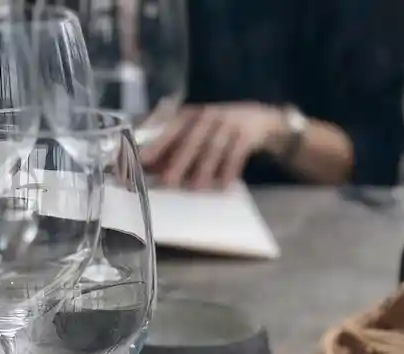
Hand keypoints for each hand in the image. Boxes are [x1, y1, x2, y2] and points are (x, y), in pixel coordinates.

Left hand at [142, 103, 287, 190]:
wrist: (259, 120)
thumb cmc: (219, 130)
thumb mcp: (197, 133)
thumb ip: (175, 148)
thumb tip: (151, 167)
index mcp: (190, 115)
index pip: (170, 129)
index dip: (157, 145)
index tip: (143, 161)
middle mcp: (207, 116)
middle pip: (190, 140)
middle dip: (178, 162)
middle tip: (168, 182)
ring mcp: (228, 122)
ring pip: (213, 148)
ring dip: (204, 169)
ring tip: (195, 188)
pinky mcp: (246, 133)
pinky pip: (236, 153)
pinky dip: (229, 170)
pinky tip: (223, 186)